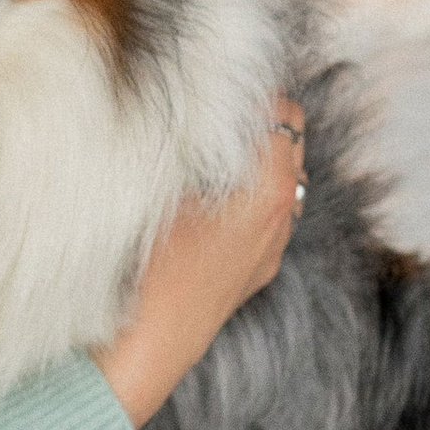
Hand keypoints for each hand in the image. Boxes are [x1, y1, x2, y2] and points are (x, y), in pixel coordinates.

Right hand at [94, 102, 304, 429]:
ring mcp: (271, 247)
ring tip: (200, 155)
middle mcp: (283, 213)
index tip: (210, 83)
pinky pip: (262, 218)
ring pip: (278, 181)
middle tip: (204, 110)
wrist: (141, 347)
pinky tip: (198, 203)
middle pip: (289, 140)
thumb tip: (189, 94)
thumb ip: (186, 133)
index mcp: (270, 183)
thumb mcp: (158, 180)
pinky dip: (243, 199)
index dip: (246, 88)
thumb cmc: (142, 262)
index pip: (281, 107)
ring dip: (249, 162)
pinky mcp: (254, 272)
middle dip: (254, 121)